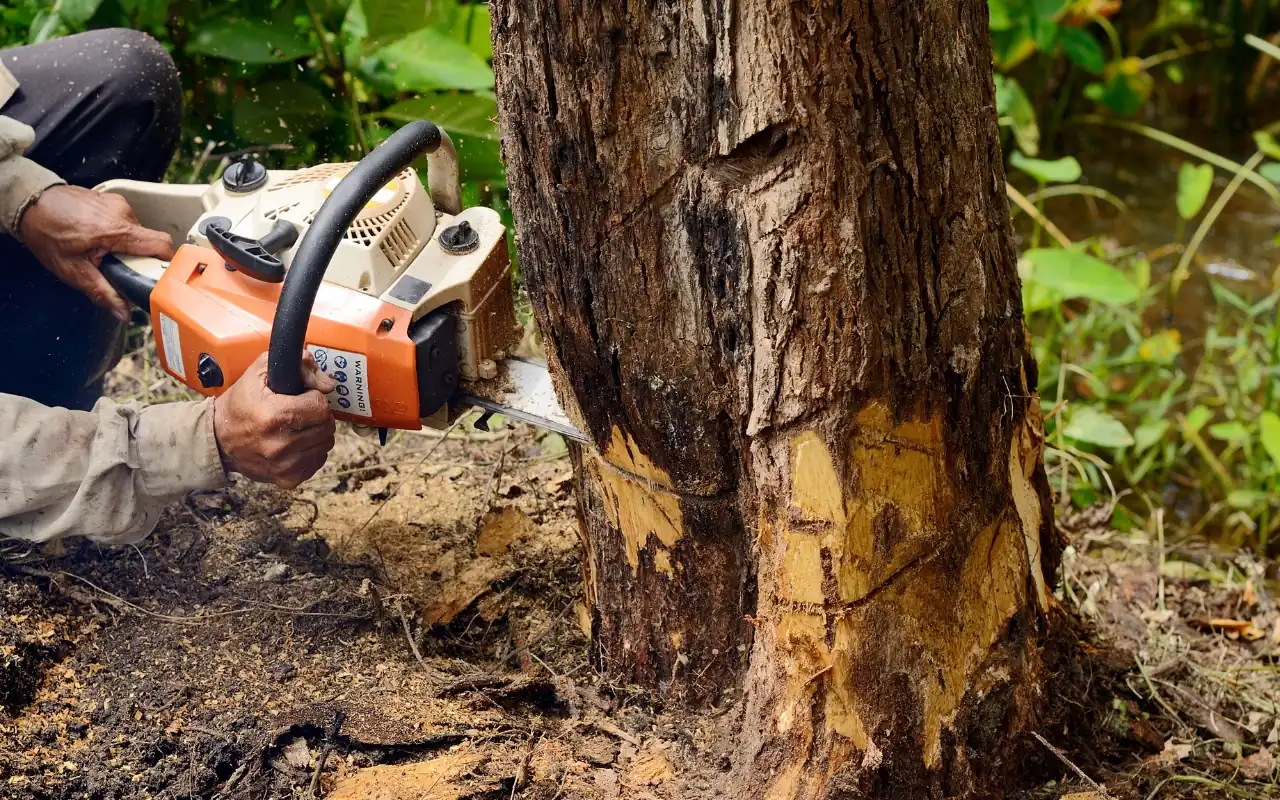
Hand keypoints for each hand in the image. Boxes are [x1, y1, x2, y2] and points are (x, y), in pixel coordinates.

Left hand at [20, 185, 175, 322]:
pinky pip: (128, 222)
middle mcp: (122, 213)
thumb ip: (102, 292)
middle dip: (140, 259)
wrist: (30, 204)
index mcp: (116, 230)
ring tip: (105, 252)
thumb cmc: (47, 233)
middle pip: (150, 241)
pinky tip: (100, 239)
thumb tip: (123, 312)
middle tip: (119, 267)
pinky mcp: (113, 200)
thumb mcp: (72, 270)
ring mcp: (118, 204)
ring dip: (128, 246)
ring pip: (139, 233)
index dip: (168, 263)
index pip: (161, 245)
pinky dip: (120, 234)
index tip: (163, 276)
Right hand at [213, 352, 337, 488]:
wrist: (218, 439)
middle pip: (327, 426)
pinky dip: (312, 451)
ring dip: (317, 432)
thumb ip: (298, 365)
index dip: (313, 397)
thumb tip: (327, 384)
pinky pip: (318, 461)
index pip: (320, 407)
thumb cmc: (240, 403)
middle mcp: (279, 444)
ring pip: (326, 444)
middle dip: (318, 415)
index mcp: (273, 416)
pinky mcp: (287, 479)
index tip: (302, 397)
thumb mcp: (260, 372)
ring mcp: (284, 465)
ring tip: (298, 426)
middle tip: (302, 411)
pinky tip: (296, 442)